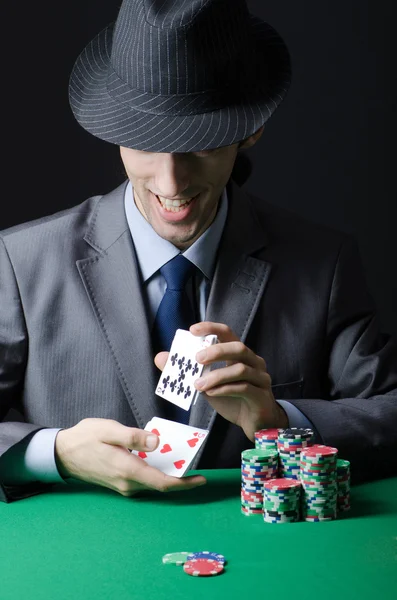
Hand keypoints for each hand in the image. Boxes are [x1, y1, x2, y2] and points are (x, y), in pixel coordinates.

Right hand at [55, 418, 205, 495]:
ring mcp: (122, 485)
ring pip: (152, 483)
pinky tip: (160, 459)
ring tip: (182, 458)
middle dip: (180, 476)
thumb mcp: (110, 430)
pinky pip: (143, 480)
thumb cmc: (85, 438)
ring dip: (168, 474)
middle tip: (194, 461)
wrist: (62, 453)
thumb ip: (134, 437)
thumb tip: (157, 442)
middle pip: (160, 485)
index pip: (162, 483)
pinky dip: (155, 472)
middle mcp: (127, 483)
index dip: (184, 483)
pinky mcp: (119, 482)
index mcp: (128, 470)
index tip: (201, 479)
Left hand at [155, 322, 287, 441]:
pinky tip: (211, 394)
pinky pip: (244, 388)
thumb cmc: (232, 399)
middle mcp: (253, 361)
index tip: (193, 330)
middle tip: (197, 359)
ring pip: (241, 369)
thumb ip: (188, 371)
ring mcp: (260, 377)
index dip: (211, 328)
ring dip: (216, 376)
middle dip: (216, 351)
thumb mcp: (206, 384)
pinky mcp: (261, 395)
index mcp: (239, 354)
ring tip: (198, 385)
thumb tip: (161, 358)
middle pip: (238, 347)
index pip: (227, 333)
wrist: (255, 423)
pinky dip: (225, 389)